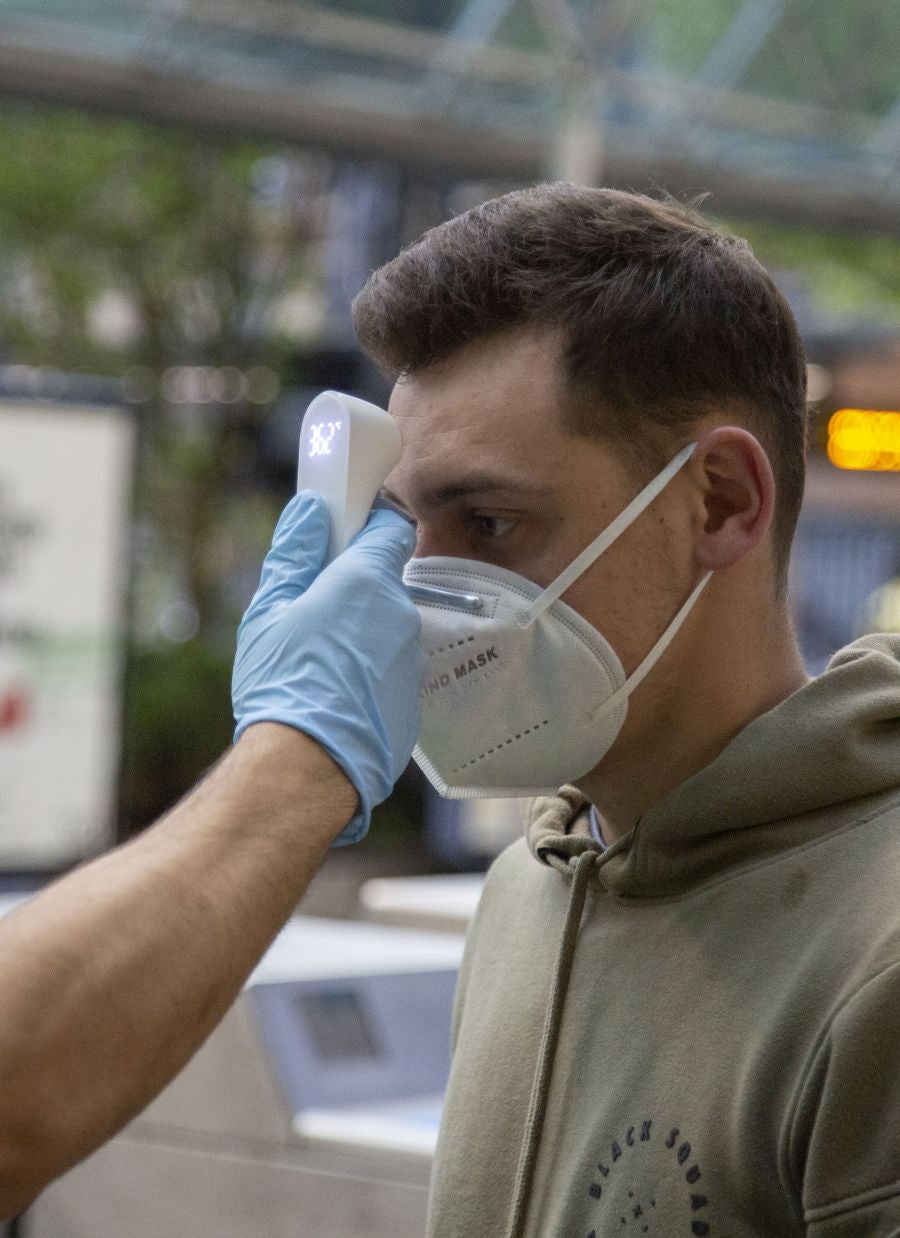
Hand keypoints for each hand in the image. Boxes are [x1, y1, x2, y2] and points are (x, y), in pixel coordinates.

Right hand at [232, 492, 422, 844]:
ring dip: (360, 634)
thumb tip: (310, 510)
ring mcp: (411, 658)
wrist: (308, 766)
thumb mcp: (270, 609)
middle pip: (383, 582)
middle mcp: (400, 613)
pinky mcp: (412, 697)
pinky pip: (390, 670)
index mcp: (366, 580)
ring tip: (318, 662)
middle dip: (353, 588)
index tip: (342, 532)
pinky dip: (369, 673)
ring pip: (386, 629)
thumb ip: (295, 553)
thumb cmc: (284, 684)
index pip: (388, 528)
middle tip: (311, 609)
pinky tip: (336, 693)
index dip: (366, 525)